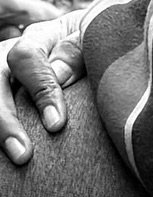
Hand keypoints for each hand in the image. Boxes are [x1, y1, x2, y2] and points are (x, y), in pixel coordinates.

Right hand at [0, 13, 81, 163]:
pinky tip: (8, 158)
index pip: (26, 58)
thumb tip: (59, 73)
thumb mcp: (95, 38)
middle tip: (22, 154)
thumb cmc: (98, 47)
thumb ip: (78, 51)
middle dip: (4, 119)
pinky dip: (2, 133)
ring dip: (0, 128)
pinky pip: (0, 109)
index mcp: (39, 38)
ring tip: (16, 159)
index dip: (40, 91)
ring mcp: (5, 78)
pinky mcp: (7, 98)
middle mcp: (11, 55)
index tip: (56, 125)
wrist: (96, 51)